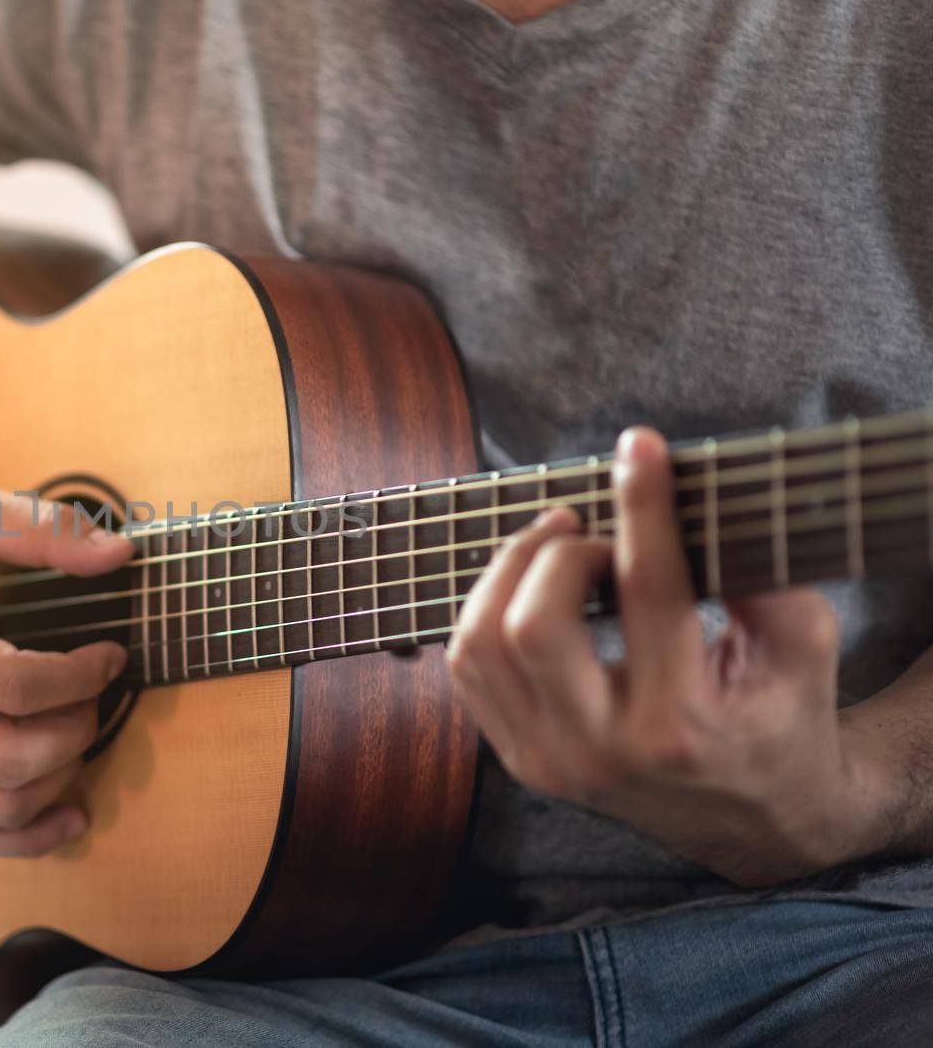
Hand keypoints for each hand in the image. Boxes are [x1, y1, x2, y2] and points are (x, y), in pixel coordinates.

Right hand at [0, 484, 131, 856]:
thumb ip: (47, 530)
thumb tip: (121, 554)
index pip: (15, 687)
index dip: (81, 677)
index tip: (110, 654)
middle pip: (11, 758)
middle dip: (77, 729)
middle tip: (98, 691)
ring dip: (62, 775)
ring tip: (81, 726)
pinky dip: (27, 836)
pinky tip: (71, 814)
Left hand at [447, 427, 876, 884]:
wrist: (754, 822)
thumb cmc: (781, 719)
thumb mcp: (804, 652)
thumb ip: (768, 582)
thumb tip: (700, 509)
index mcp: (683, 726)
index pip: (650, 593)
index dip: (644, 507)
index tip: (640, 448)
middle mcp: (604, 752)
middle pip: (533, 627)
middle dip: (560, 553)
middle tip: (595, 535)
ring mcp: (549, 762)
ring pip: (480, 644)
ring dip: (509, 572)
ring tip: (559, 547)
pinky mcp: (518, 760)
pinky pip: (467, 669)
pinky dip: (487, 611)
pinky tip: (528, 588)